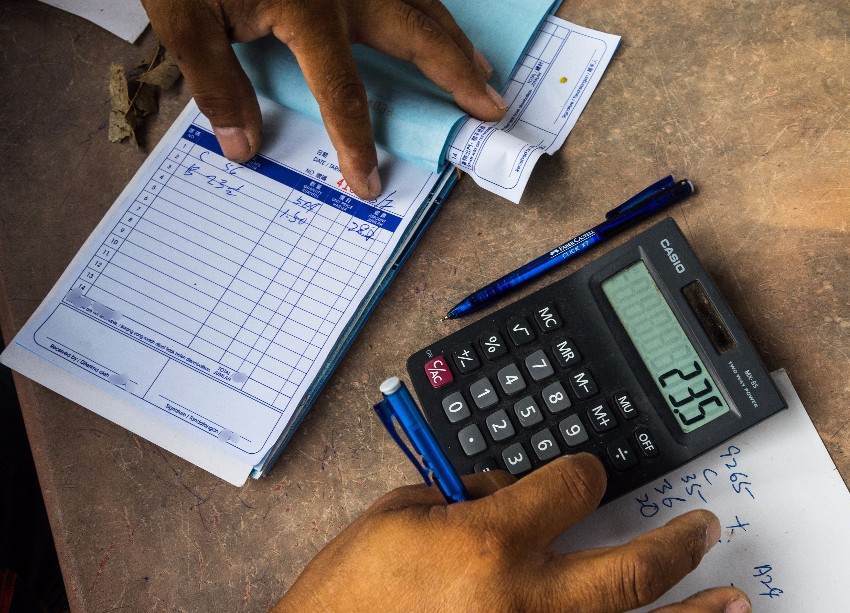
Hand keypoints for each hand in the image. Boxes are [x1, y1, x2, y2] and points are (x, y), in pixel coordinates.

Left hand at [142, 0, 506, 198]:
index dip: (358, 143)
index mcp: (306, 8)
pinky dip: (429, 4)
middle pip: (416, 34)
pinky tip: (437, 20)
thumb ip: (216, 82)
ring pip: (422, 0)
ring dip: (454, 38)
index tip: (369, 184)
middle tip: (490, 106)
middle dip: (457, 74)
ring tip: (480, 70)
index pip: (343, 91)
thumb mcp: (184, 17)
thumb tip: (242, 145)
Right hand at [185, 455, 750, 612]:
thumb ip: (467, 499)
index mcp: (488, 543)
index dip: (589, 473)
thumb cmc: (340, 602)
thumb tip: (511, 496)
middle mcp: (522, 606)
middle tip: (707, 532)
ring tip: (734, 607)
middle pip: (631, 567)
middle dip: (680, 544)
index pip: (573, 488)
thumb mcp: (395, 516)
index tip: (592, 476)